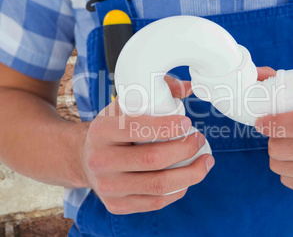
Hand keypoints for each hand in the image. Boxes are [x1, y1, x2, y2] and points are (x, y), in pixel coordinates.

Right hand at [80, 77, 213, 213]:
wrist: (85, 158)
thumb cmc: (113, 129)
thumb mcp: (124, 105)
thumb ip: (154, 91)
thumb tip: (187, 88)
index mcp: (101, 131)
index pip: (136, 128)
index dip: (167, 127)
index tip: (187, 123)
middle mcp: (100, 161)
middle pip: (152, 159)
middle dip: (185, 149)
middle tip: (199, 140)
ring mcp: (108, 187)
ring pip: (158, 185)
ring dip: (191, 174)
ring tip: (205, 162)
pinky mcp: (116, 205)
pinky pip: (155, 202)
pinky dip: (178, 190)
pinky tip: (188, 178)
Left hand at [255, 67, 292, 198]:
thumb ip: (284, 82)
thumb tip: (256, 73)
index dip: (274, 124)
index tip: (260, 123)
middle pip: (280, 149)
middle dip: (272, 140)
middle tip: (280, 134)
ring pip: (279, 166)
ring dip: (277, 156)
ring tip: (290, 146)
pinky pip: (286, 181)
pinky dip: (286, 170)